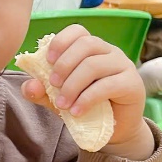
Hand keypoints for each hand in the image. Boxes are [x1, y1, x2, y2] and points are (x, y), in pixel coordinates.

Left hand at [20, 25, 154, 158]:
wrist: (113, 130)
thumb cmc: (86, 107)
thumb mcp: (58, 99)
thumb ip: (42, 91)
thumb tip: (29, 86)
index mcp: (91, 48)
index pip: (78, 31)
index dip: (60, 41)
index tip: (48, 60)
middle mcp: (109, 52)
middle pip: (86, 44)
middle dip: (64, 65)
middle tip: (53, 85)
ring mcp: (123, 66)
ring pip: (94, 65)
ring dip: (73, 85)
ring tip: (62, 104)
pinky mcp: (132, 84)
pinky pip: (108, 85)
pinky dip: (87, 99)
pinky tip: (76, 112)